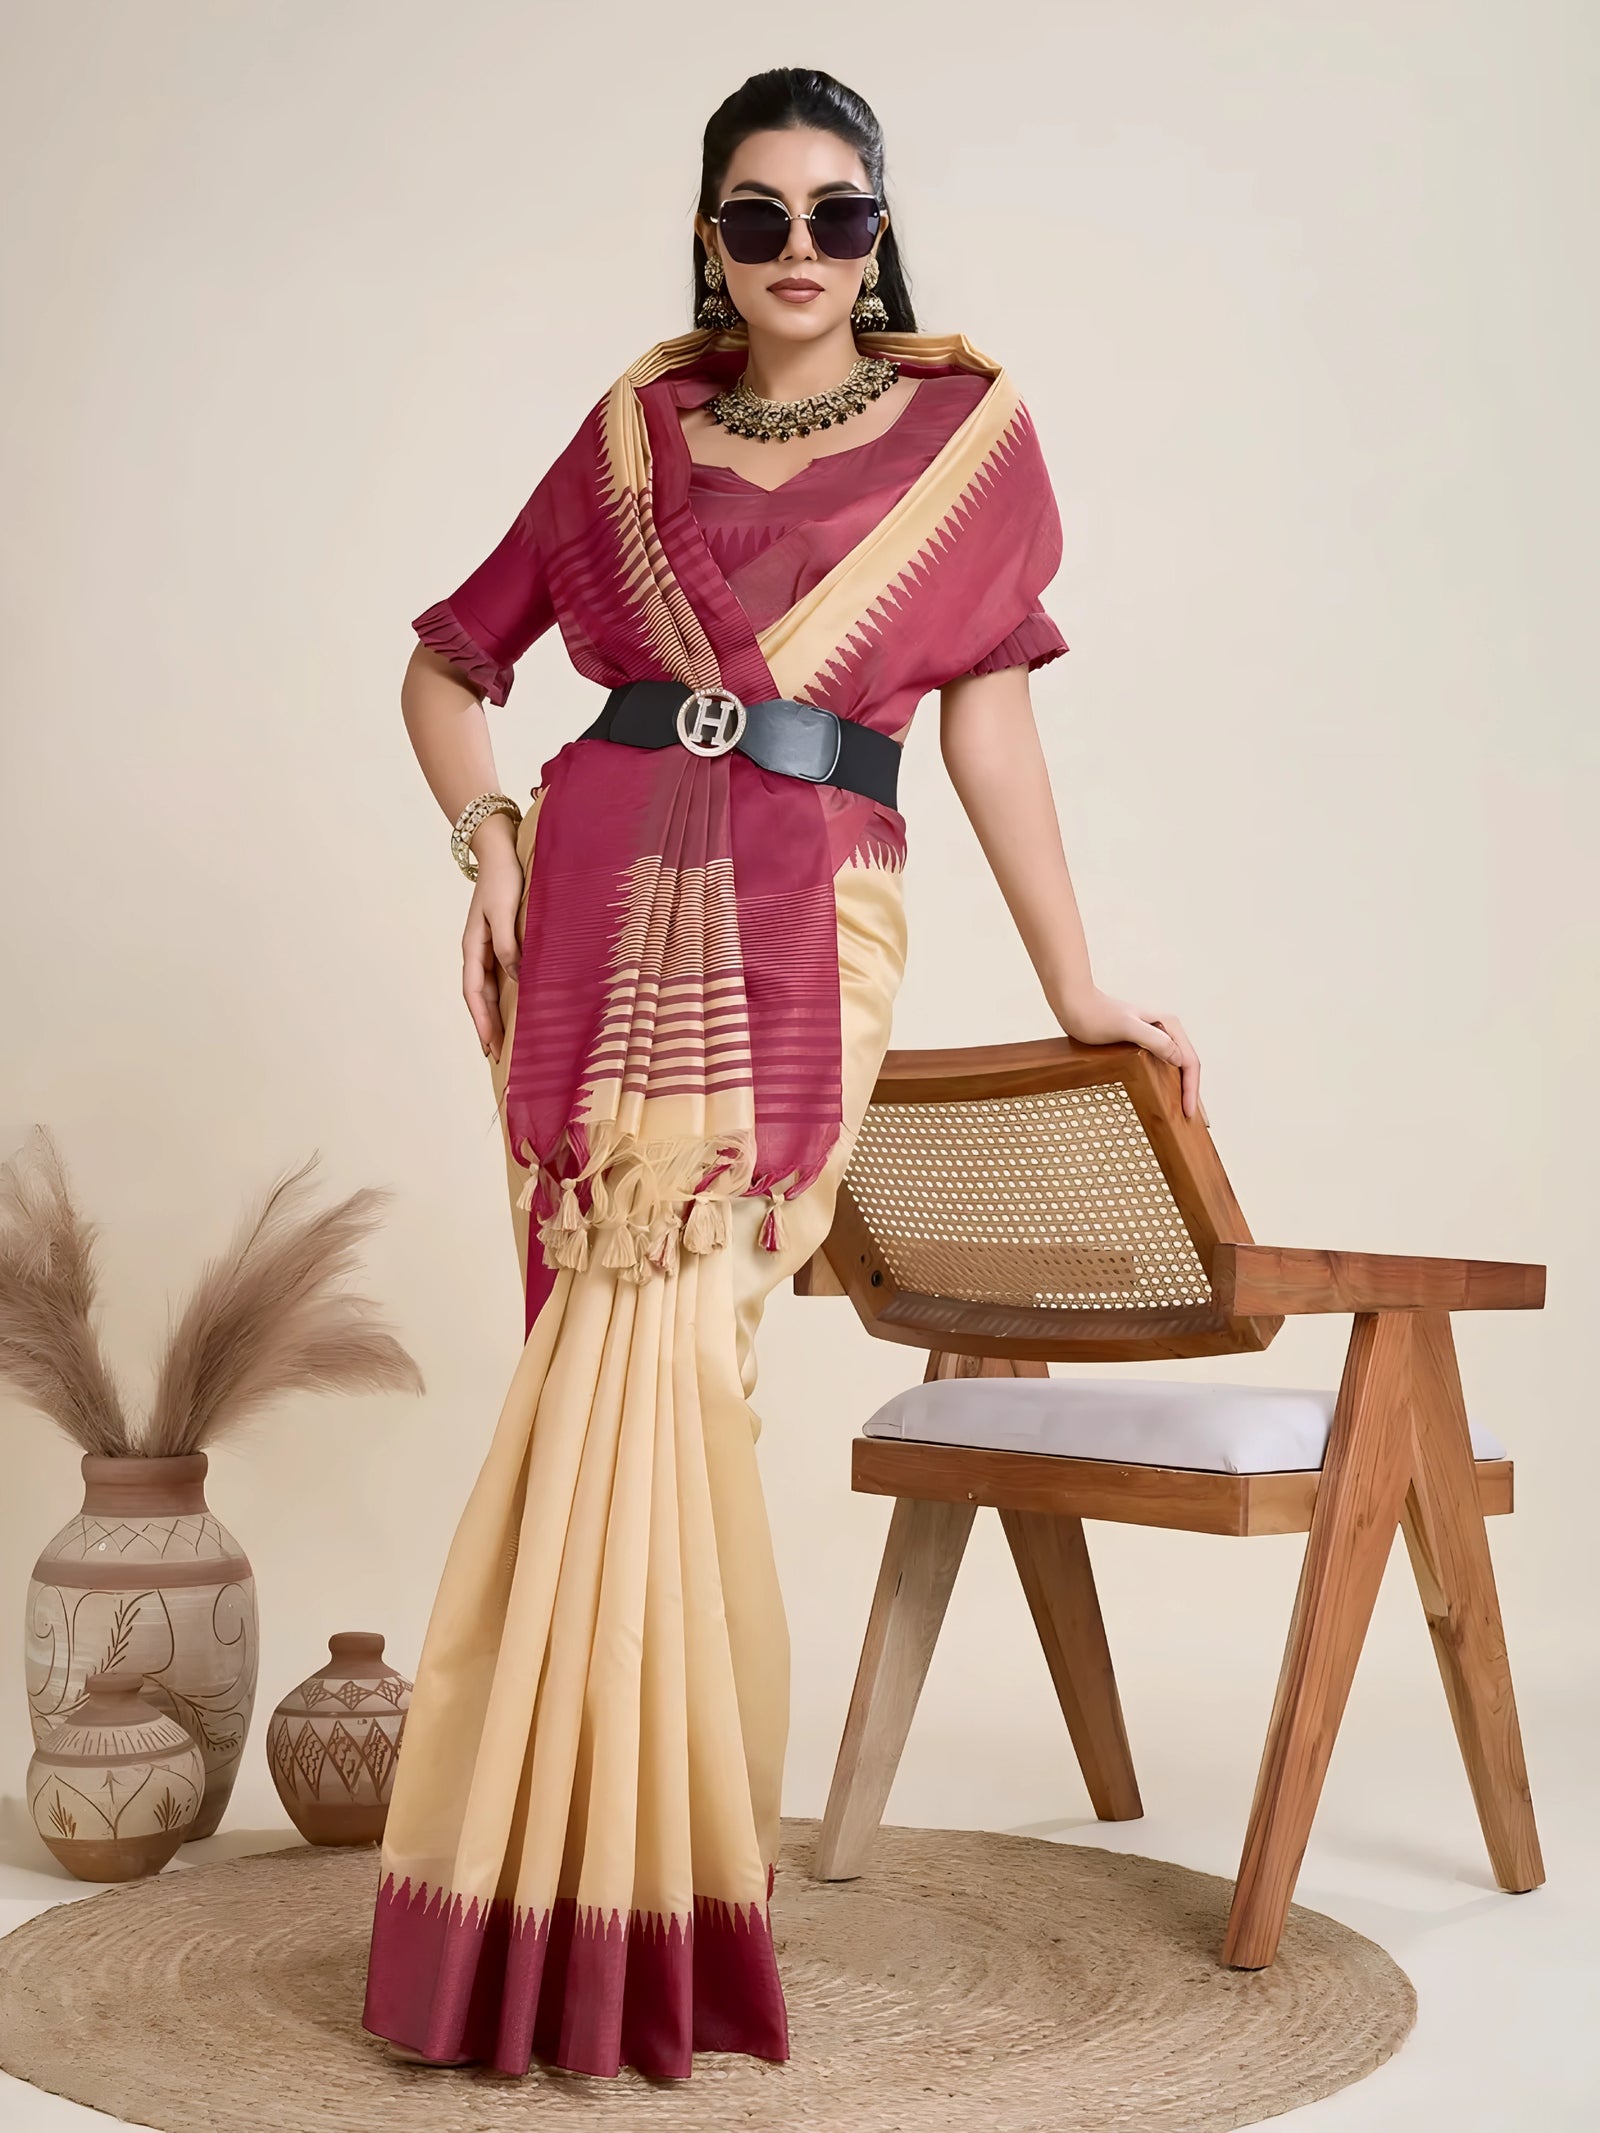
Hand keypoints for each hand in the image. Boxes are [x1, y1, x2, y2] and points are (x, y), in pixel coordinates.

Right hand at [461, 826, 523, 1064]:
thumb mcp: (504, 913)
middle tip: (499, 1057)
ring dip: (496, 1015)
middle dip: (488, 1027)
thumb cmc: (503, 880)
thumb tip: (516, 977)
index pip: (474, 994)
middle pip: (481, 998)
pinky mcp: (501, 941)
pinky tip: (518, 1006)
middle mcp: (477, 952)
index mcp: (472, 948)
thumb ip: (508, 946)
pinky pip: (500, 976)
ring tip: (506, 1041)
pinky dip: (506, 996)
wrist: (499, 850)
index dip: (482, 1021)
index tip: (491, 1046)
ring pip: (490, 990)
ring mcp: (487, 947)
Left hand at [1052, 984, 1207, 1124]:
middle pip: (1186, 1065)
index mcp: (1168, 1025)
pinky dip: (1166, 1081)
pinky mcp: (1140, 1043)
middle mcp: (1166, 1029)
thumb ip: (1154, 1040)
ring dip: (1181, 1088)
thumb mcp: (1126, 1028)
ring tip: (1182, 1111)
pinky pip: (1160, 1065)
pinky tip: (1162, 1094)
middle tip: (1193, 1120)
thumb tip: (1179, 1060)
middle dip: (1192, 1092)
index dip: (1191, 1090)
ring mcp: (1154, 1036)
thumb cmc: (1095, 1015)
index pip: (1189, 1062)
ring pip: (1175, 1066)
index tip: (1188, 1113)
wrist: (1074, 1004)